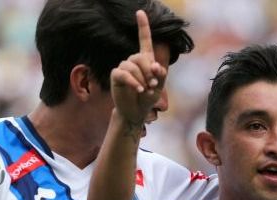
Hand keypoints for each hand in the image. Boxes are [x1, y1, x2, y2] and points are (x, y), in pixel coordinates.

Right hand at [110, 10, 166, 127]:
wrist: (136, 111)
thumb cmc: (148, 97)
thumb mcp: (159, 87)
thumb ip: (160, 75)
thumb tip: (155, 65)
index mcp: (145, 59)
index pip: (144, 40)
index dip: (142, 26)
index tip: (140, 12)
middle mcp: (133, 61)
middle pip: (140, 57)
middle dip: (149, 72)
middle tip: (153, 86)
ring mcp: (124, 67)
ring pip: (132, 66)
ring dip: (142, 80)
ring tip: (144, 91)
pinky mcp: (116, 76)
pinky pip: (124, 74)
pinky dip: (133, 82)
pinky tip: (138, 90)